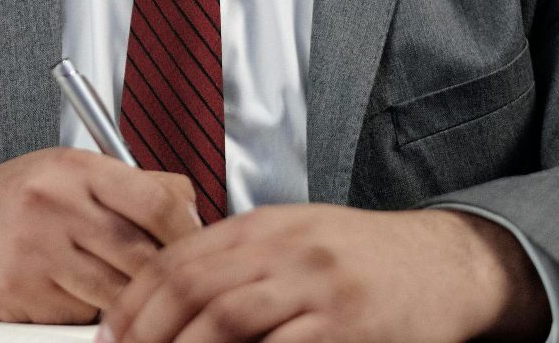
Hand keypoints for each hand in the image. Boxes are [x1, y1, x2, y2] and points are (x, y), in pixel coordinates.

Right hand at [0, 147, 200, 322]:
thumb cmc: (17, 201)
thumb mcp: (68, 173)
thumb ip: (128, 186)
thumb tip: (193, 212)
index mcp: (73, 169)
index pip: (157, 201)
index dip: (188, 231)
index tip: (197, 246)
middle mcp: (54, 206)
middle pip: (143, 254)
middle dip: (164, 273)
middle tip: (170, 279)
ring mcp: (37, 252)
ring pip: (118, 291)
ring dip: (131, 297)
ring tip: (125, 287)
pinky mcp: (23, 293)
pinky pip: (82, 314)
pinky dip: (92, 312)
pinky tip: (80, 295)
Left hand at [101, 205, 549, 342]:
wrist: (446, 266)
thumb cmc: (367, 258)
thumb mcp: (297, 237)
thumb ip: (239, 259)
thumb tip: (168, 292)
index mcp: (268, 226)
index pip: (180, 258)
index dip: (136, 300)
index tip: (113, 332)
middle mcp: (288, 251)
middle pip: (194, 289)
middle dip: (149, 331)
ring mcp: (318, 290)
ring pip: (229, 321)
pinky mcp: (346, 328)